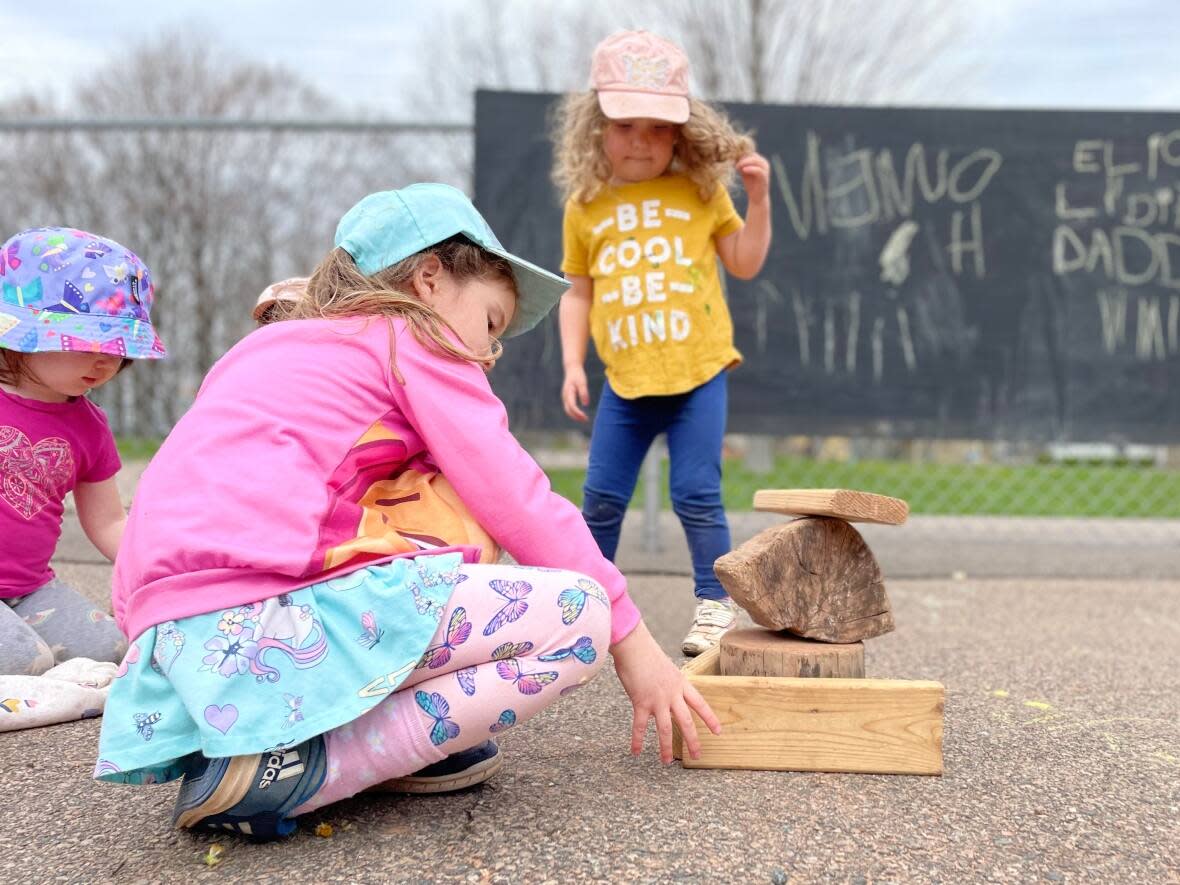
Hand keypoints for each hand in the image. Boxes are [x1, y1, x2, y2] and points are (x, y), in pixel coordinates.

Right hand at [561, 364, 590, 422]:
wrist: (572, 368)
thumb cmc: (578, 375)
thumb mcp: (582, 383)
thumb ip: (584, 393)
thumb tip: (586, 404)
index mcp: (568, 393)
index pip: (572, 406)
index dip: (578, 413)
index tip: (585, 417)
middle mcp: (565, 396)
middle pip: (568, 410)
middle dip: (576, 417)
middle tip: (586, 420)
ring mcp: (565, 397)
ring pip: (568, 410)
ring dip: (575, 416)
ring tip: (584, 419)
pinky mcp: (566, 397)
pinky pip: (569, 407)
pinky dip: (574, 412)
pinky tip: (580, 414)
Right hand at [610, 621, 720, 762]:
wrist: (634, 645)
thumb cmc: (647, 653)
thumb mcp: (666, 668)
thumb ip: (668, 685)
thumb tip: (665, 699)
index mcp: (681, 683)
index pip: (700, 704)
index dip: (710, 718)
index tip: (718, 731)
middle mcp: (672, 694)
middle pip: (686, 721)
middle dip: (692, 740)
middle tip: (697, 755)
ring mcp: (657, 699)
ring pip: (665, 728)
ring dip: (666, 747)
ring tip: (667, 761)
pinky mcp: (641, 702)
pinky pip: (640, 726)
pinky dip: (637, 740)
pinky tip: (636, 752)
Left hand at [736, 152, 770, 204]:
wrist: (757, 198)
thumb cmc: (750, 185)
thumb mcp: (744, 172)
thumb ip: (741, 164)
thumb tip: (732, 157)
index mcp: (760, 160)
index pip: (749, 152)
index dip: (741, 155)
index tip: (732, 160)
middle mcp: (764, 163)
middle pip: (752, 155)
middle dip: (742, 158)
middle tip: (734, 164)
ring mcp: (765, 169)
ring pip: (755, 160)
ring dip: (745, 162)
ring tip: (737, 167)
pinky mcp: (765, 177)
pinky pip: (758, 170)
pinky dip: (750, 169)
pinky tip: (743, 170)